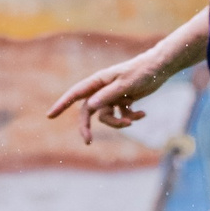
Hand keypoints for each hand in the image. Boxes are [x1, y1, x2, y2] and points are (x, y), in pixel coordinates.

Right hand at [48, 55, 169, 144]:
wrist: (159, 68)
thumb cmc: (141, 72)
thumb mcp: (125, 85)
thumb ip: (107, 96)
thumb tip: (89, 107)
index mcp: (98, 82)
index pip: (75, 94)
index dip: (62, 105)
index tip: (50, 115)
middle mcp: (102, 89)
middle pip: (88, 111)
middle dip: (88, 126)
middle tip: (87, 142)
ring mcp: (112, 96)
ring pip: (106, 116)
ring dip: (119, 122)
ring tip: (133, 120)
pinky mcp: (123, 100)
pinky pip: (121, 114)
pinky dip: (131, 117)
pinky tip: (142, 114)